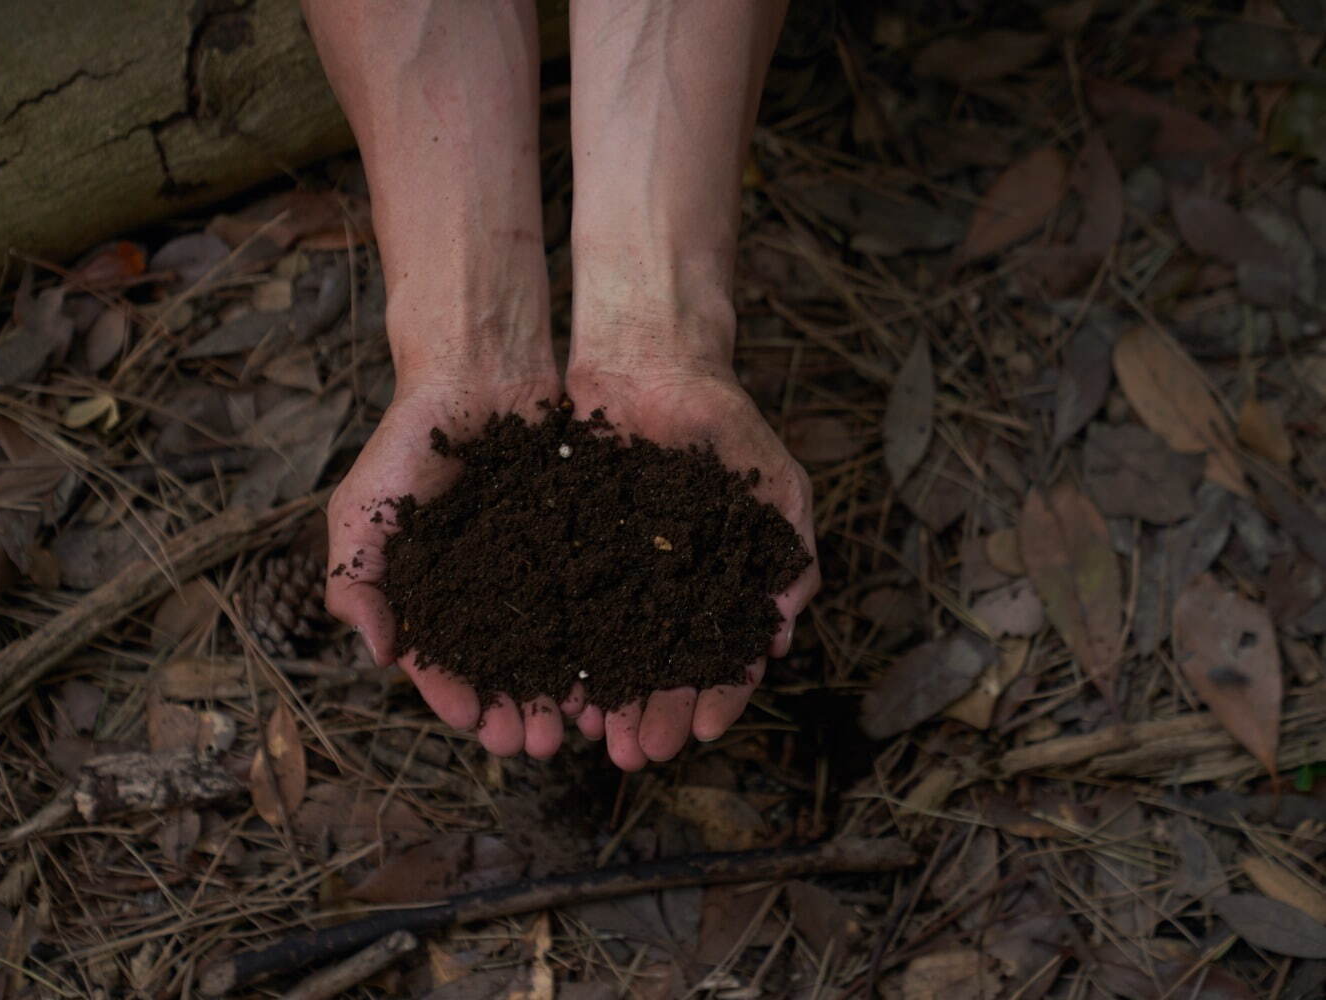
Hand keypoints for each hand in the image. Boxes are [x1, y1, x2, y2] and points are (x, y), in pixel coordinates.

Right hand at [325, 369, 582, 758]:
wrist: (477, 374)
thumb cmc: (409, 441)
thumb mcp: (362, 511)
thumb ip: (356, 582)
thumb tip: (380, 656)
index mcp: (432, 597)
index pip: (442, 664)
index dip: (457, 698)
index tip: (477, 725)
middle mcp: (485, 595)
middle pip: (504, 670)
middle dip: (519, 711)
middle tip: (538, 745)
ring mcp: (536, 573)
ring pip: (555, 648)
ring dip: (565, 693)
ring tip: (581, 727)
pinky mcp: (580, 545)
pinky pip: (596, 603)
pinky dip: (606, 640)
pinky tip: (617, 671)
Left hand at [565, 364, 819, 769]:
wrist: (651, 363)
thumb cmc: (722, 422)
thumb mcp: (774, 484)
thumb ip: (788, 552)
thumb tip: (785, 631)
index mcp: (718, 590)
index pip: (721, 661)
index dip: (715, 699)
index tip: (703, 732)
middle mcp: (666, 595)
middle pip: (659, 673)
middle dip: (651, 717)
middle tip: (635, 756)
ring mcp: (614, 578)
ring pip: (606, 655)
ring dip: (600, 702)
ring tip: (589, 738)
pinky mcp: (566, 554)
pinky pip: (558, 614)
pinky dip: (555, 653)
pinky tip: (549, 686)